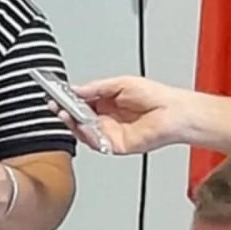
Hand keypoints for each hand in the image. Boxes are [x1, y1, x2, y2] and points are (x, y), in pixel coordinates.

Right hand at [58, 76, 193, 155]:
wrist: (173, 113)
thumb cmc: (156, 97)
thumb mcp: (120, 83)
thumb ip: (96, 88)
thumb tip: (77, 89)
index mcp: (108, 103)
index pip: (81, 103)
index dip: (68, 100)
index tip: (56, 95)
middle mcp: (108, 120)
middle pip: (79, 119)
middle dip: (66, 112)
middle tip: (56, 105)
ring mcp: (111, 134)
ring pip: (85, 132)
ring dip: (73, 124)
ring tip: (67, 114)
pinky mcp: (116, 146)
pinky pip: (96, 143)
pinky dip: (87, 135)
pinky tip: (83, 125)